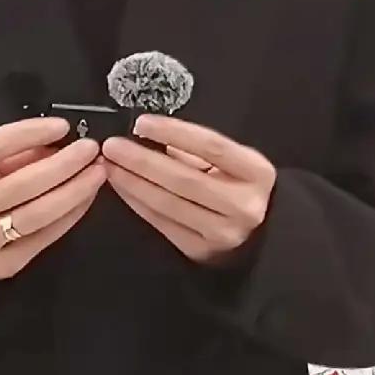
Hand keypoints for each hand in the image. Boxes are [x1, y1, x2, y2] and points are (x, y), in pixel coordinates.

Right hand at [0, 117, 105, 279]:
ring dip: (74, 190)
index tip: (62, 126)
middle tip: (90, 148)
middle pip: (21, 183)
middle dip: (64, 164)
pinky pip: (44, 236)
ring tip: (97, 172)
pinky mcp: (1, 266)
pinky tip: (86, 197)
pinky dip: (70, 214)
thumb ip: (14, 154)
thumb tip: (60, 142)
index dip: (30, 133)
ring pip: (37, 213)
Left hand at [101, 115, 276, 262]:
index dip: (174, 132)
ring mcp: (222, 232)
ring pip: (169, 203)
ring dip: (133, 183)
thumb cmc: (241, 184)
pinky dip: (138, 203)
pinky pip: (163, 224)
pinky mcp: (201, 251)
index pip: (210, 147)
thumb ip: (196, 148)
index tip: (141, 123)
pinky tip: (122, 188)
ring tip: (110, 165)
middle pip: (184, 178)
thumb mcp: (233, 160)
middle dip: (142, 161)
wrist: (264, 234)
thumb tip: (149, 135)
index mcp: (255, 172)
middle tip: (112, 146)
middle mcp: (242, 205)